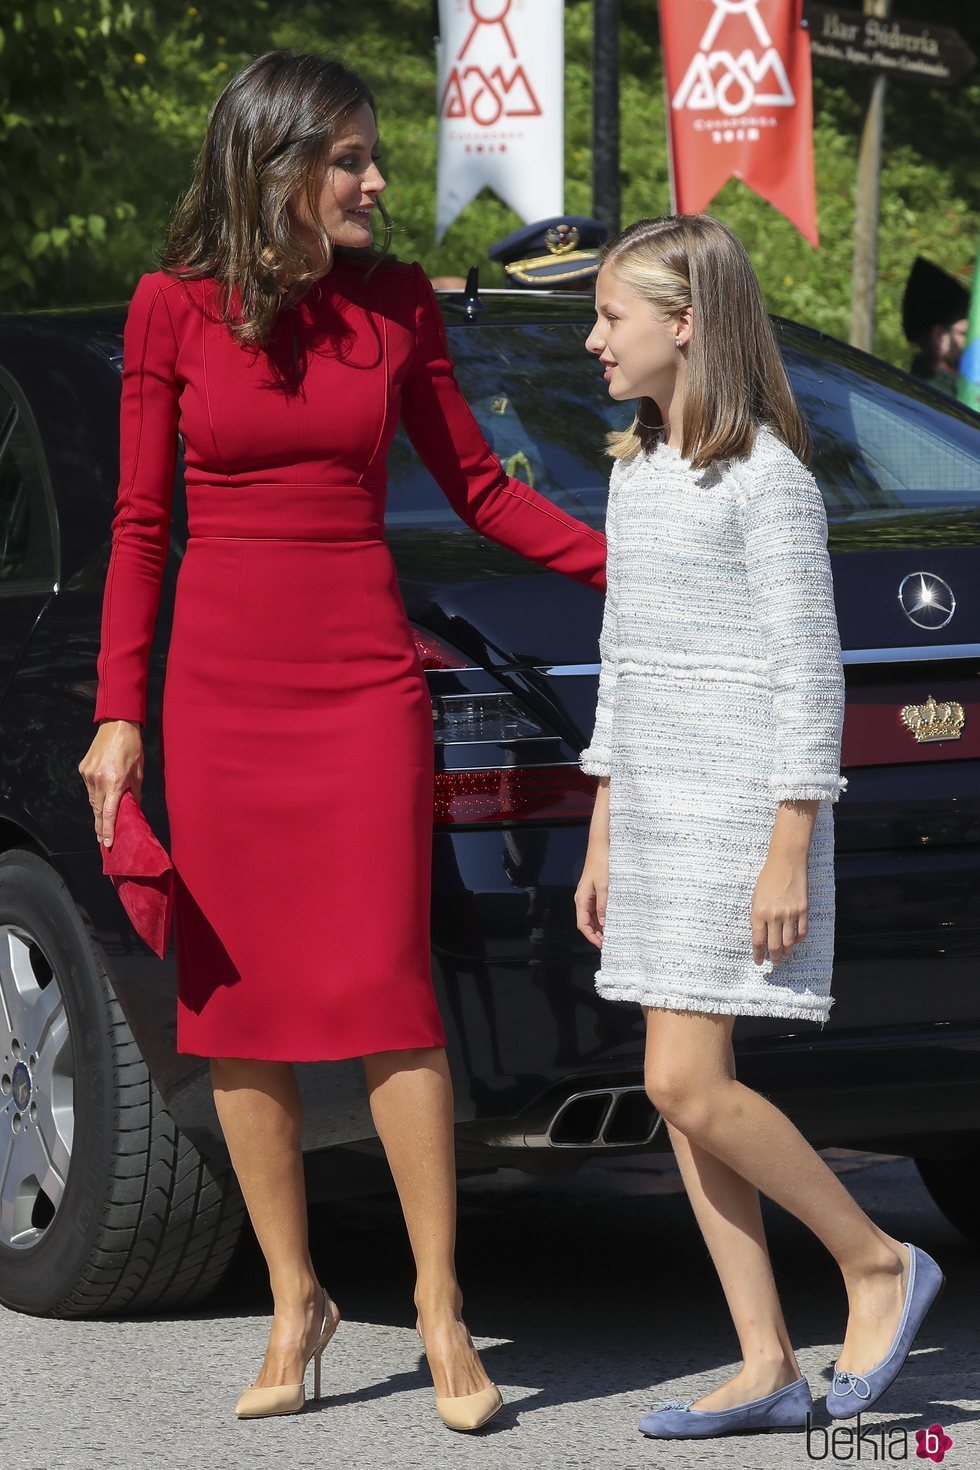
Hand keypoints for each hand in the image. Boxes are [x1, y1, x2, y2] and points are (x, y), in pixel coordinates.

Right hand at [77, 719, 143, 848]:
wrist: (117, 725)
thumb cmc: (132, 748)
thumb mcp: (138, 773)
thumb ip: (134, 794)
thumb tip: (133, 810)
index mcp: (114, 782)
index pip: (109, 813)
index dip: (108, 829)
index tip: (107, 843)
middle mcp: (98, 780)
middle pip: (97, 810)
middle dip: (100, 826)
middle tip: (102, 840)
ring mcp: (88, 774)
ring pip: (92, 799)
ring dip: (98, 811)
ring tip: (102, 824)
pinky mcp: (83, 768)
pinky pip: (89, 787)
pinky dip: (95, 794)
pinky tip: (101, 799)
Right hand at [575, 843, 607, 948]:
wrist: (602, 845)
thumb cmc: (601, 862)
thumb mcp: (604, 885)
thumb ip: (603, 905)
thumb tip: (603, 923)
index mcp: (581, 899)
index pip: (583, 924)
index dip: (591, 936)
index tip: (602, 945)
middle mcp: (583, 898)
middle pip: (587, 921)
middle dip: (597, 933)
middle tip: (610, 941)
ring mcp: (589, 894)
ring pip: (593, 915)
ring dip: (601, 925)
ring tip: (613, 932)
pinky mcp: (596, 889)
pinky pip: (598, 907)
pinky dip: (604, 915)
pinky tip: (613, 918)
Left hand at [750, 854, 807, 966]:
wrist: (786, 862)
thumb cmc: (768, 878)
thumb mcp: (755, 897)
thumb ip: (757, 916)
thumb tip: (760, 934)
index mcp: (759, 912)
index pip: (758, 941)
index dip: (758, 955)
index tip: (758, 961)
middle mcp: (774, 916)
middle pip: (774, 946)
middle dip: (773, 958)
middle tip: (774, 964)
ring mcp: (790, 914)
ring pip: (789, 942)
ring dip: (786, 952)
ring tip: (784, 956)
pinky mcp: (803, 910)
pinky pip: (802, 932)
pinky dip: (798, 940)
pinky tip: (794, 942)